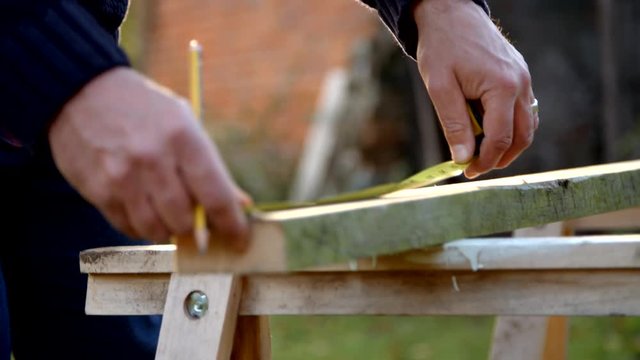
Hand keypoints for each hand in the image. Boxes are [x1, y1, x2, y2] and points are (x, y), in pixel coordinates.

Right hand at [49, 67, 249, 248]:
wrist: (82, 92)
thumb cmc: (147, 112)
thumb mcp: (185, 125)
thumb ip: (212, 168)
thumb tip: (240, 205)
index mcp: (184, 138)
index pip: (216, 196)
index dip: (232, 226)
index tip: (239, 241)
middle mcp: (153, 159)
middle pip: (186, 221)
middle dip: (196, 229)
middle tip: (197, 223)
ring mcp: (123, 176)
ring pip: (156, 231)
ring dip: (168, 231)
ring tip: (168, 215)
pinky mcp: (97, 190)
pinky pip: (128, 227)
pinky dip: (141, 227)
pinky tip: (143, 210)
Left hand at [414, 0, 536, 177]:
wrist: (450, 13)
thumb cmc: (442, 47)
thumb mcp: (440, 87)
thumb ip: (454, 124)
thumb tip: (463, 158)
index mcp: (503, 87)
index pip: (501, 138)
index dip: (485, 161)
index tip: (467, 171)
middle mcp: (521, 84)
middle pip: (522, 136)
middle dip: (501, 157)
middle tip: (477, 167)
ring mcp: (524, 79)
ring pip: (527, 125)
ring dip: (508, 144)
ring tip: (481, 153)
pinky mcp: (519, 76)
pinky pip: (523, 110)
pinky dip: (510, 126)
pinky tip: (488, 131)